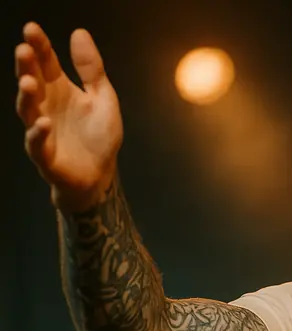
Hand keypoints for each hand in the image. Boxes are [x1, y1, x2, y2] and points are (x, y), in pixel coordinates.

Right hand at [15, 23, 122, 211]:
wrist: (100, 175)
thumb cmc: (98, 136)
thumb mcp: (103, 98)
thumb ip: (92, 69)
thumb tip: (79, 32)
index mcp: (60, 90)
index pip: (46, 63)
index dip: (39, 46)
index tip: (32, 28)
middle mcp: (46, 107)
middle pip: (32, 82)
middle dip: (26, 66)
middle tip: (24, 49)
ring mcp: (42, 131)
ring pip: (28, 111)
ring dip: (27, 96)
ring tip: (29, 81)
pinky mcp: (46, 156)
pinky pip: (37, 144)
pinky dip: (38, 134)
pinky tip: (43, 123)